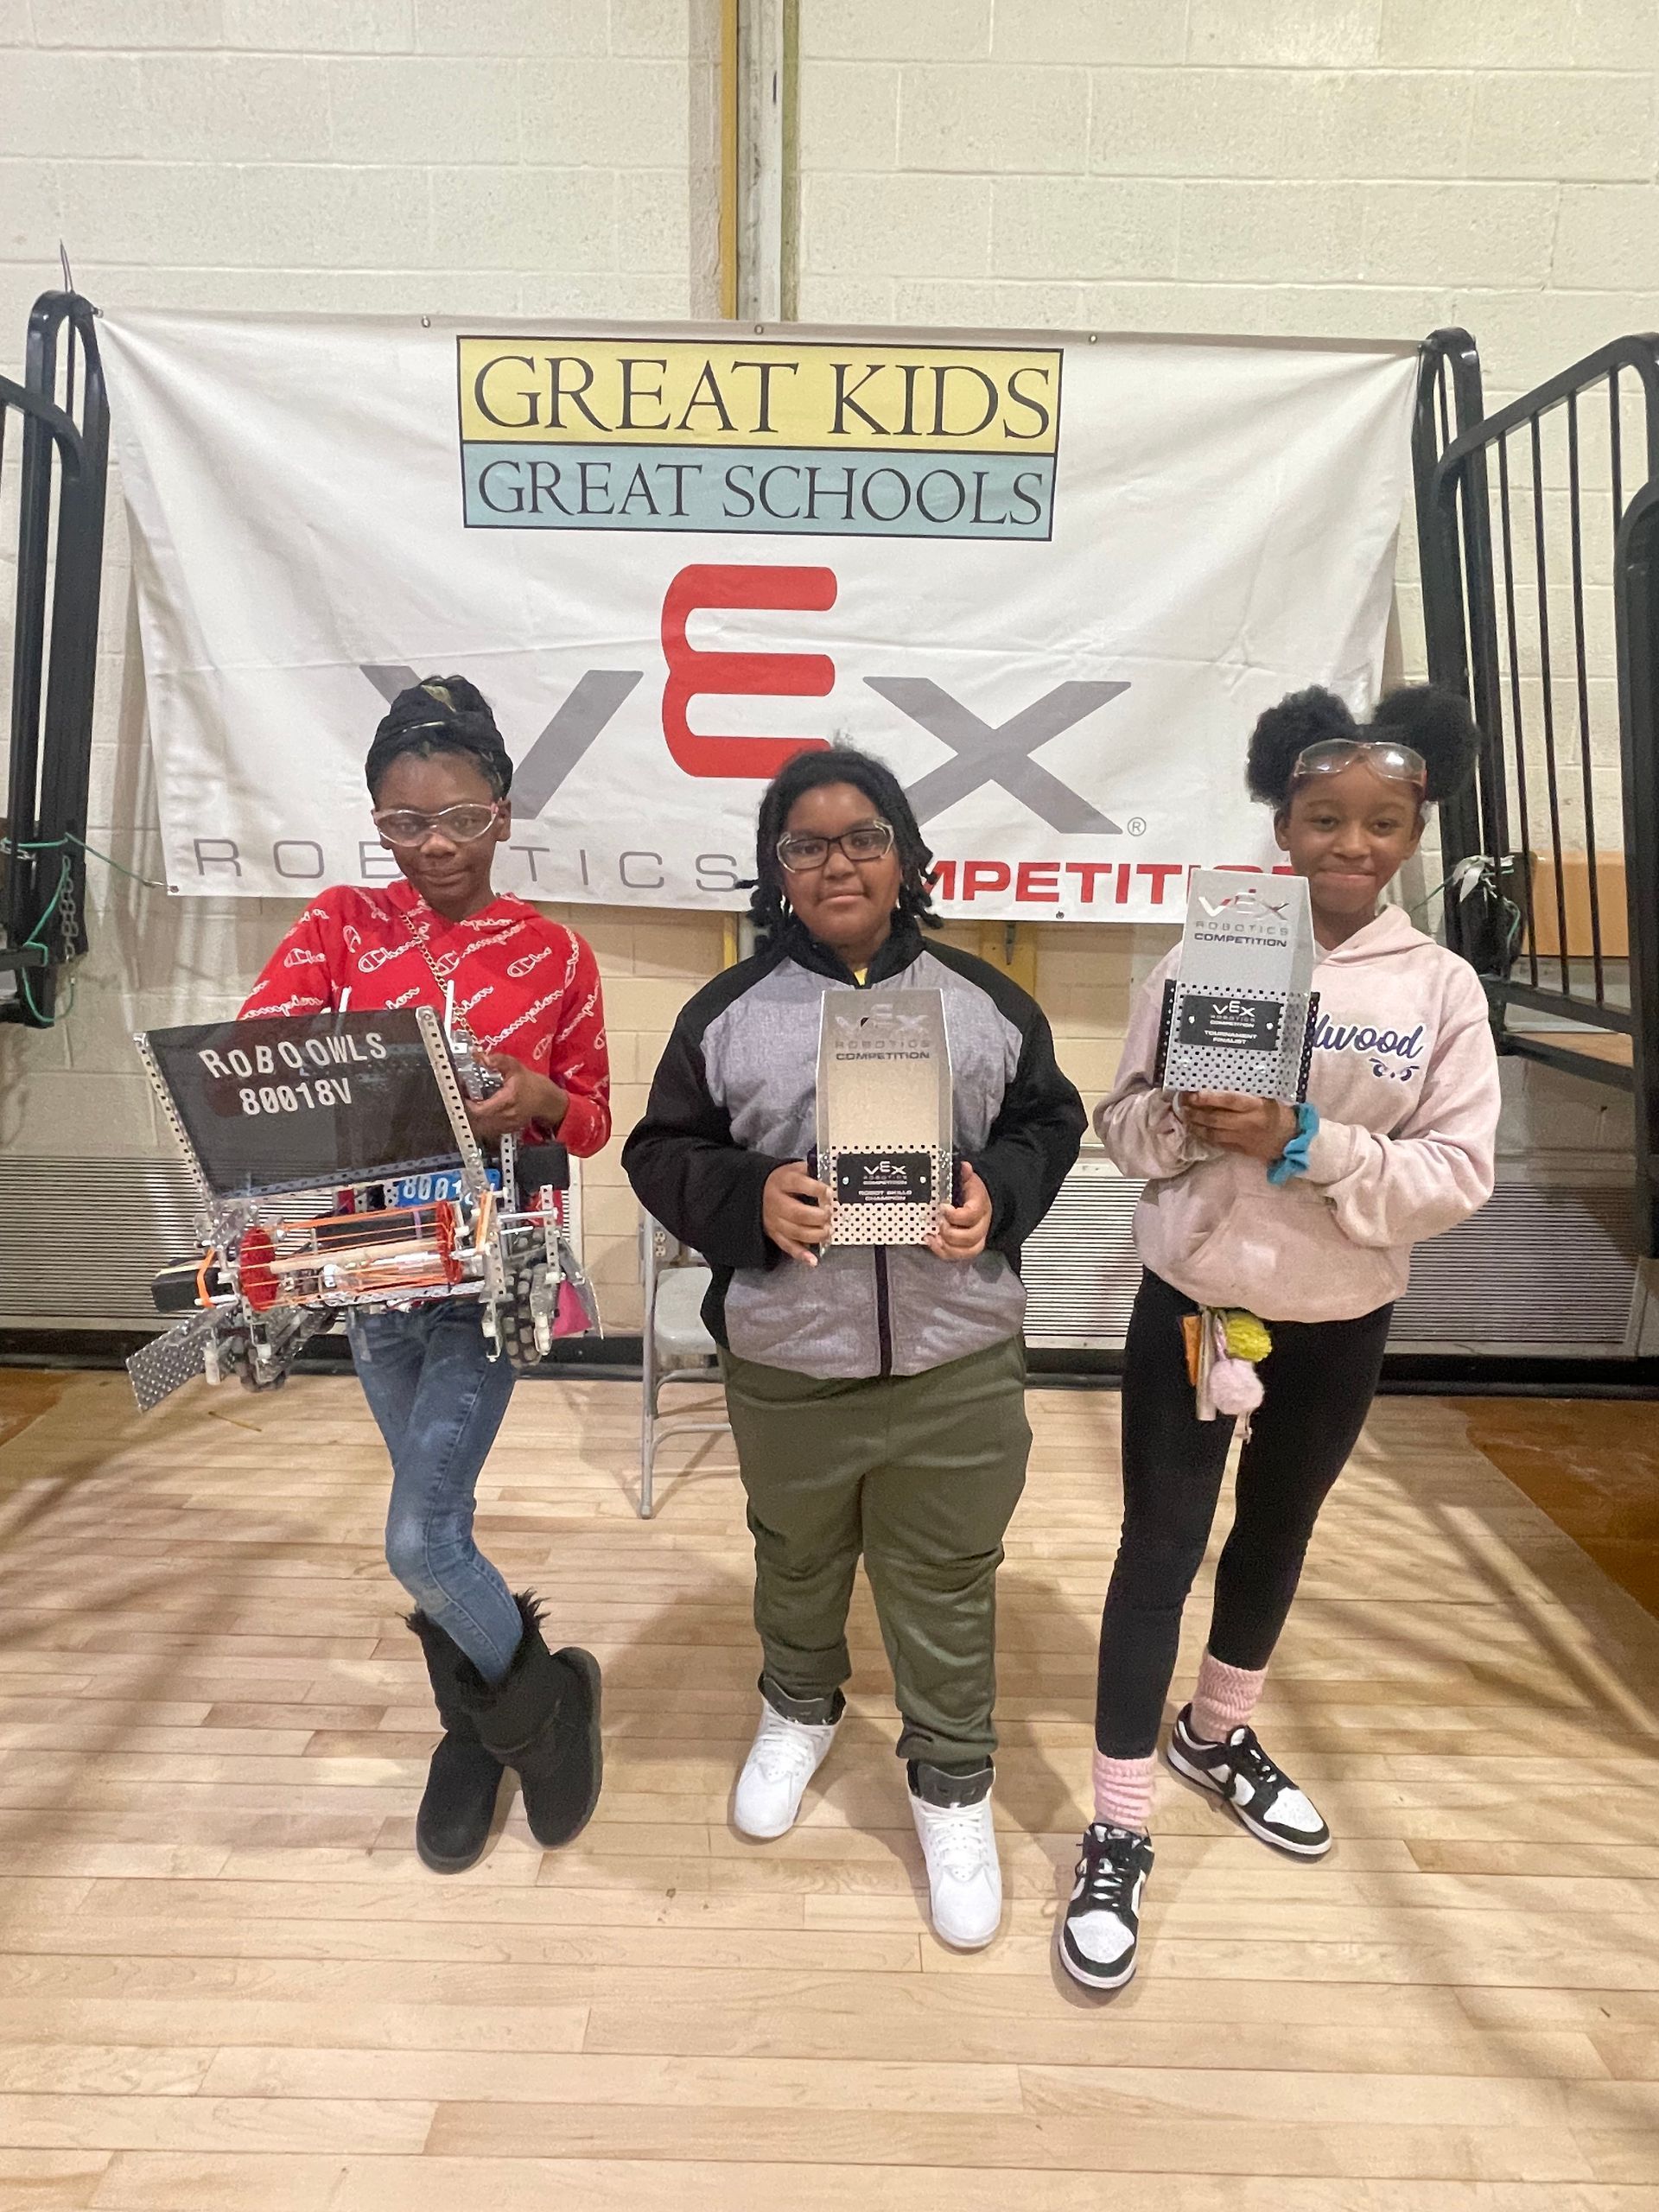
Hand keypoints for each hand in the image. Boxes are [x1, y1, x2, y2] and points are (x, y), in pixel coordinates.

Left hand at [464, 1052, 565, 1141]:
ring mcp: (507, 1125)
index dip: (468, 1104)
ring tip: (474, 1103)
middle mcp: (507, 1115)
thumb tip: (480, 1057)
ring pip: (483, 1125)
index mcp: (507, 1100)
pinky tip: (484, 1110)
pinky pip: (490, 1128)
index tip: (464, 1095)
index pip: (480, 1109)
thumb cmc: (531, 1083)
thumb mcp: (515, 1066)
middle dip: (469, 1108)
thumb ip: (498, 1060)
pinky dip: (484, 1120)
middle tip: (466, 1097)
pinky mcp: (507, 1129)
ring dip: (475, 1115)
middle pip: (478, 1118)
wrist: (546, 1100)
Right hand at [763, 1161, 831, 1263]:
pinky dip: (801, 1255)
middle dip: (818, 1216)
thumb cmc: (782, 1182)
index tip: (829, 1193)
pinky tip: (813, 1259)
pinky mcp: (775, 1234)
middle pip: (797, 1213)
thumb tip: (830, 1175)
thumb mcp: (793, 1169)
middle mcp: (777, 1202)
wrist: (757, 1193)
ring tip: (828, 1231)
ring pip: (795, 1232)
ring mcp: (775, 1221)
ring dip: (815, 1235)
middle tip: (829, 1214)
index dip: (817, 1190)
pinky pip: (788, 1247)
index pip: (799, 1184)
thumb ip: (810, 1171)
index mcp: (782, 1182)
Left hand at [925, 1160, 992, 1261]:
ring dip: (946, 1245)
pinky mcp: (967, 1249)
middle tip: (939, 1222)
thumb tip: (964, 1166)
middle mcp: (982, 1226)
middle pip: (969, 1237)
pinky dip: (943, 1252)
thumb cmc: (972, 1194)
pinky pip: (957, 1257)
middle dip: (950, 1232)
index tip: (943, 1207)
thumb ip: (965, 1174)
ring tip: (934, 1235)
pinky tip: (932, 1242)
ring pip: (965, 1251)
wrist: (982, 1204)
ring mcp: (976, 1239)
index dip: (955, 1215)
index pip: (972, 1215)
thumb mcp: (969, 1181)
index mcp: (981, 1208)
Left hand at [1179, 1091, 1297, 1162]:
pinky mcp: (1239, 1149)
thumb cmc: (1277, 1113)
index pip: (1228, 1102)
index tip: (1193, 1093)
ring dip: (1196, 1125)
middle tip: (1182, 1103)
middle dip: (1195, 1112)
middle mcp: (1246, 1123)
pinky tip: (1196, 1130)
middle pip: (1215, 1119)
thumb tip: (1219, 1083)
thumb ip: (1245, 1093)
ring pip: (1212, 1133)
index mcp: (1254, 1107)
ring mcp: (1241, 1138)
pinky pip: (1218, 1143)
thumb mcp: (1265, 1098)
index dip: (1209, 1098)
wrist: (1291, 1139)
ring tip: (1185, 1116)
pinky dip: (1204, 1136)